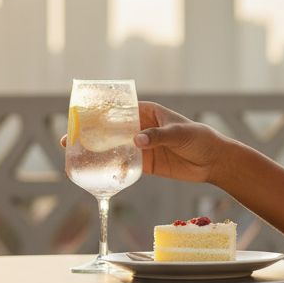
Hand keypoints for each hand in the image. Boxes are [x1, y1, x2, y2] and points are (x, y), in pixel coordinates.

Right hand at [62, 102, 223, 182]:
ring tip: (74, 157)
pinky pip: (124, 165)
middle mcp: (140, 127)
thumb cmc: (199, 138)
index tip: (79, 118)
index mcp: (148, 111)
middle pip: (110, 129)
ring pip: (114, 147)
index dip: (98, 113)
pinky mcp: (145, 163)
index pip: (119, 109)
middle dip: (90, 134)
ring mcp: (141, 146)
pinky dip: (111, 168)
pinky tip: (96, 173)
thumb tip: (136, 141)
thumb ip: (158, 136)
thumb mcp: (179, 133)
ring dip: (96, 152)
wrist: (214, 161)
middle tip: (69, 140)